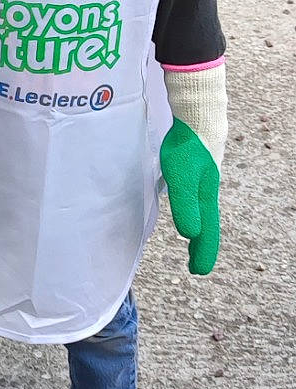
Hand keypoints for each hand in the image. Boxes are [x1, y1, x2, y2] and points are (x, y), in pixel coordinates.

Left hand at [160, 119, 219, 274]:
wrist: (198, 116)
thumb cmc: (189, 149)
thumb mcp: (183, 179)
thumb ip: (186, 205)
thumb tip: (190, 234)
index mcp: (206, 198)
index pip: (206, 232)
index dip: (202, 252)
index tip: (198, 271)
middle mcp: (207, 191)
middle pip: (206, 224)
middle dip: (201, 244)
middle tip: (195, 263)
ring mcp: (203, 178)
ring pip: (202, 210)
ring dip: (198, 227)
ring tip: (193, 238)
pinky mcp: (195, 167)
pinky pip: (194, 195)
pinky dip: (192, 207)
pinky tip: (185, 201)